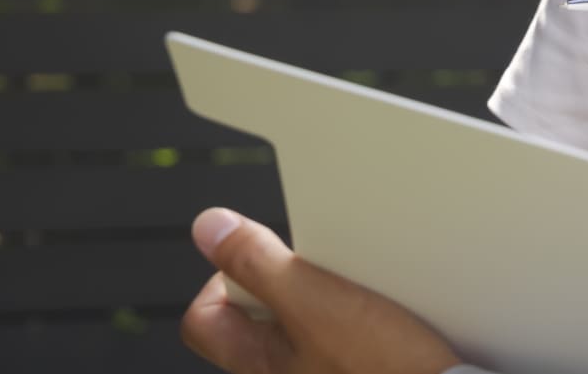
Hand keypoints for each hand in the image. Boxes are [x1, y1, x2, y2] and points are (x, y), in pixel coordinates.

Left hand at [181, 208, 461, 373]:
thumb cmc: (383, 367)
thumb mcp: (317, 301)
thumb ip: (259, 264)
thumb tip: (209, 228)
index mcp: (257, 363)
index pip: (203, 319)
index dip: (224, 278)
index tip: (265, 257)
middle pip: (252, 324)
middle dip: (280, 286)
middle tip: (319, 271)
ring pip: (299, 335)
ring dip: (322, 305)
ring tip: (358, 292)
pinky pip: (339, 348)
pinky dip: (354, 327)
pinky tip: (385, 319)